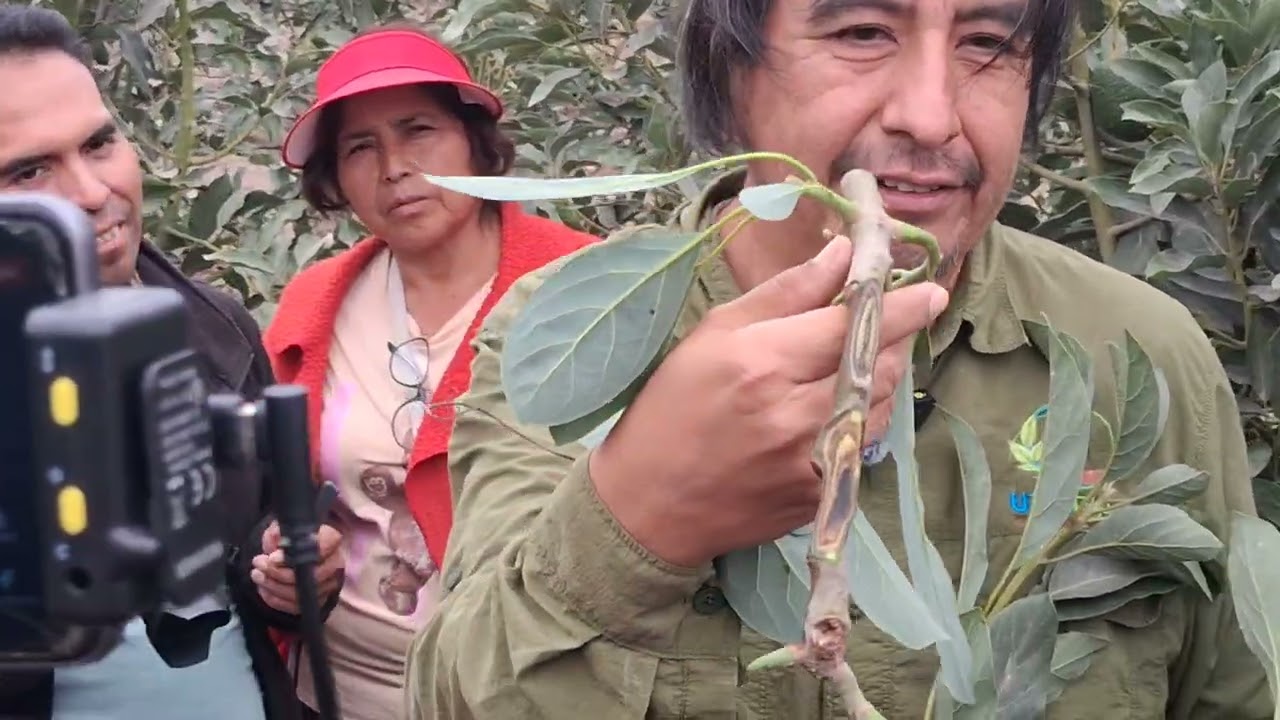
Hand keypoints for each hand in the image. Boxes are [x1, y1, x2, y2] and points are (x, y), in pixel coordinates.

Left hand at [250, 520, 344, 614]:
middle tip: (258, 564)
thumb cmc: (289, 538)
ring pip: (301, 593)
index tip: (272, 557)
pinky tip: (264, 589)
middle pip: (311, 575)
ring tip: (257, 575)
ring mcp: (328, 585)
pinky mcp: (318, 601)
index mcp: (332, 540)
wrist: (293, 553)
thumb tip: (279, 540)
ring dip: (273, 586)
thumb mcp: (282, 527)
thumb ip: (280, 531)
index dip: (296, 555)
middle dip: (279, 573)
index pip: (321, 548)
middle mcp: (335, 563)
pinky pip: (295, 606)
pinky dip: (275, 599)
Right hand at [590, 234, 948, 567]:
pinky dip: (863, 416)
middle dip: (895, 338)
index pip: (852, 326)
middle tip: (889, 321)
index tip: (931, 291)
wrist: (646, 506)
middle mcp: (795, 413)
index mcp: (764, 363)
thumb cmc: (670, 408)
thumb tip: (841, 255)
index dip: (901, 306)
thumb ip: (784, 292)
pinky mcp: (819, 494)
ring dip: (881, 377)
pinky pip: (864, 444)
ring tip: (857, 360)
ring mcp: (811, 461)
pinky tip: (838, 405)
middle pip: (878, 365)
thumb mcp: (713, 334)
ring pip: (880, 406)